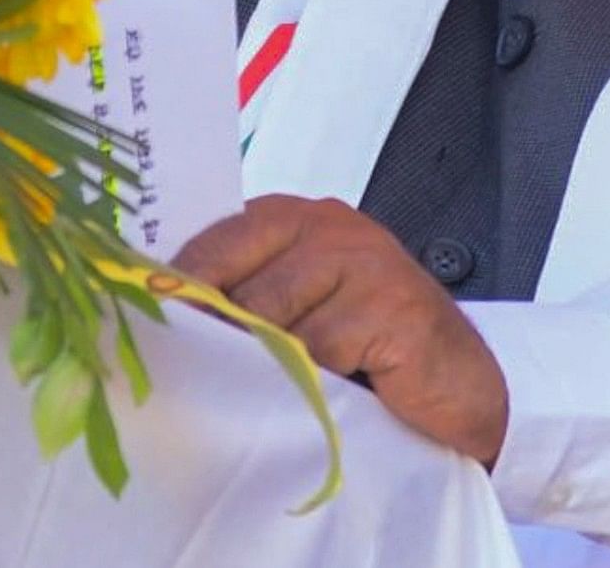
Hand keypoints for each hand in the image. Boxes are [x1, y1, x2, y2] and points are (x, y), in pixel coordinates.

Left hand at [172, 196, 509, 466]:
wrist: (460, 387)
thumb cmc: (371, 351)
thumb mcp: (299, 314)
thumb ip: (246, 302)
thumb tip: (165, 326)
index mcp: (289, 218)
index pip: (209, 246)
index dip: (176, 296)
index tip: (148, 337)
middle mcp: (324, 225)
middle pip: (233, 283)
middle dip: (219, 337)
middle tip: (207, 379)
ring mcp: (363, 260)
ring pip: (271, 319)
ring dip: (269, 365)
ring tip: (282, 388)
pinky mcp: (392, 304)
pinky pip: (319, 350)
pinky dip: (313, 382)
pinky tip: (330, 391)